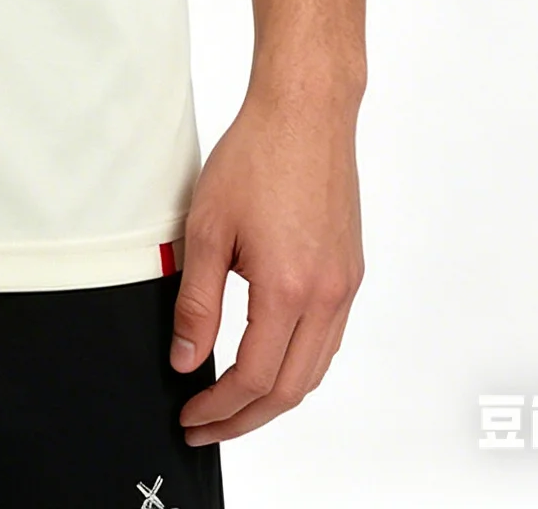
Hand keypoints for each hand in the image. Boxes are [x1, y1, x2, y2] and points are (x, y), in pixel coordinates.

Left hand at [169, 80, 364, 445]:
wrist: (305, 112)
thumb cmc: (256, 156)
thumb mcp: (207, 228)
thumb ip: (197, 302)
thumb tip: (187, 359)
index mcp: (289, 289)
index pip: (253, 377)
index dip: (219, 406)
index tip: (190, 415)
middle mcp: (327, 296)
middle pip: (289, 388)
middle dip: (245, 418)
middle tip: (205, 425)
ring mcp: (345, 286)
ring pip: (314, 369)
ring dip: (273, 397)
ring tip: (232, 404)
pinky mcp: (350, 271)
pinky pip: (328, 339)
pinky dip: (297, 364)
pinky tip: (269, 359)